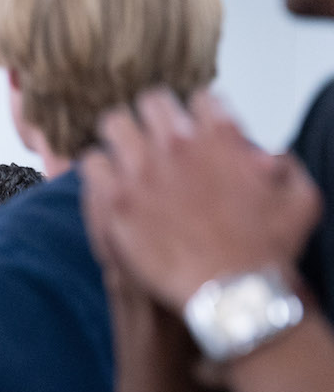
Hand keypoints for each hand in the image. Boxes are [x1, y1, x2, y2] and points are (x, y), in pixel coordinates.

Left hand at [82, 89, 321, 308]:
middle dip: (155, 118)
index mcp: (220, 136)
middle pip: (152, 102)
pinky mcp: (115, 199)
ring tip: (125, 155)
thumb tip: (264, 156)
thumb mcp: (299, 201)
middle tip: (153, 138)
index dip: (196, 115)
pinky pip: (92, 163)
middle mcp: (177, 144)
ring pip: (115, 125)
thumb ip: (284, 166)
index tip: (192, 131)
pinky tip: (109, 185)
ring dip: (121, 138)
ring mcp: (142, 170)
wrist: (232, 293)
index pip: (199, 98)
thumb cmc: (265, 253)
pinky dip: (99, 170)